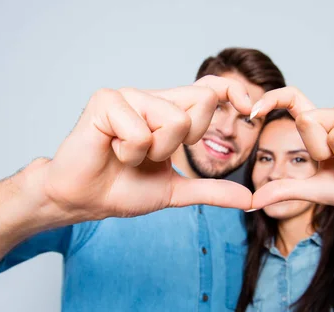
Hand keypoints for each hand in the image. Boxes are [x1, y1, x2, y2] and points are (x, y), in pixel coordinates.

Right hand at [28, 76, 253, 221]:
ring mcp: (130, 96)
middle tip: (151, 155)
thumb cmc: (122, 189)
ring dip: (151, 153)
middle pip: (201, 103)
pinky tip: (111, 151)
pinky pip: (141, 131)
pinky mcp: (107, 100)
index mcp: (168, 113)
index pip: (208, 89)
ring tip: (127, 155)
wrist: (84, 199)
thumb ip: (211, 191)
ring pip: (172, 120)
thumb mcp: (175, 191)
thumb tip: (249, 199)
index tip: (248, 107)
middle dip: (181, 143)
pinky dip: (129, 153)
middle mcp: (152, 98)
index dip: (232, 90)